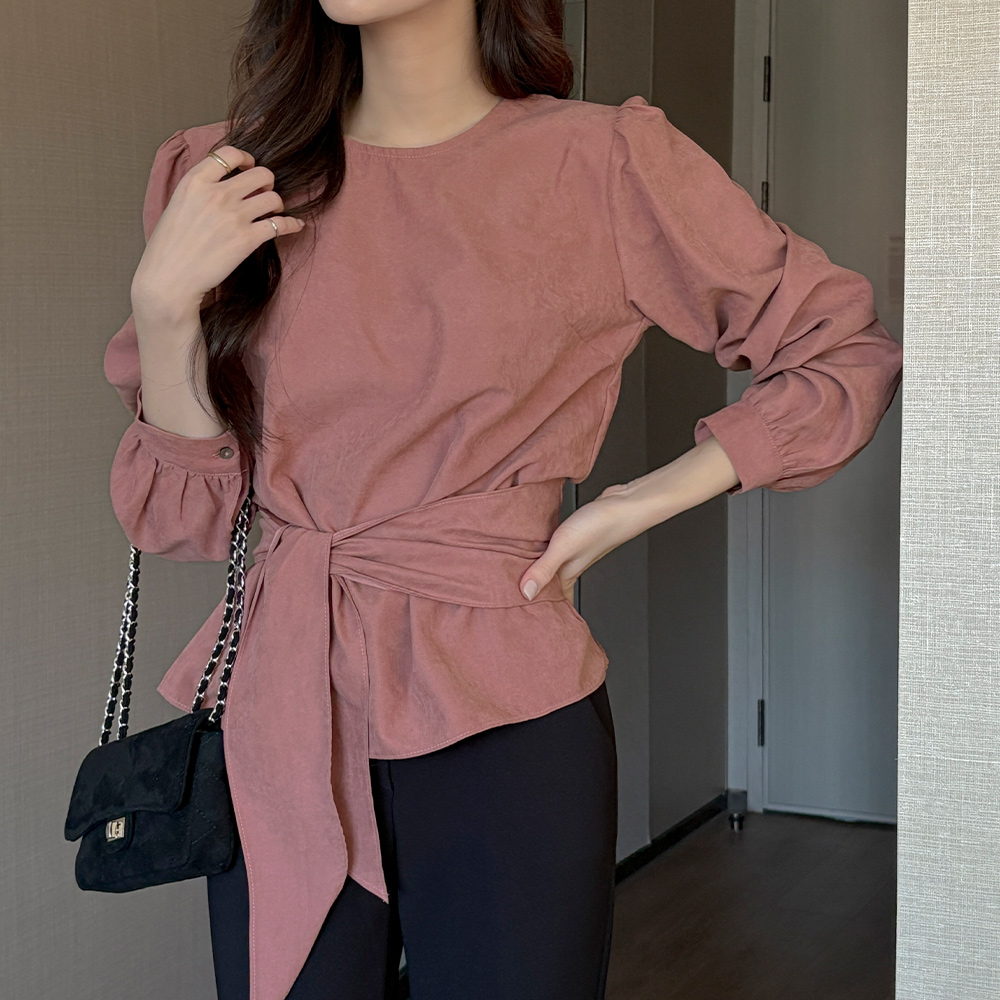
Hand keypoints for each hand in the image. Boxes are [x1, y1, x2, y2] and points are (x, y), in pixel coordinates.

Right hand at [131, 145, 305, 323]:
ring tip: (272, 213)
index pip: (230, 154)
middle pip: (261, 173)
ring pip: (273, 197)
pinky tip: (295, 226)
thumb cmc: (169, 246)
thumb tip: (224, 183)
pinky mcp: (247, 240)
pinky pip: (280, 225)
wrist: (169, 278)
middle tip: (264, 194)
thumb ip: (200, 189)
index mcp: (195, 181)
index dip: (246, 158)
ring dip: (277, 204)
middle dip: (267, 182)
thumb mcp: (178, 204)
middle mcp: (216, 194)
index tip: (250, 167)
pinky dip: (292, 225)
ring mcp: (233, 216)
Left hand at [518, 483, 638, 603]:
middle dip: (535, 594)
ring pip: (552, 569)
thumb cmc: (601, 526)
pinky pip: (555, 551)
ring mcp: (572, 552)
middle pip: (550, 586)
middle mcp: (570, 566)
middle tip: (514, 599)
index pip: (553, 601)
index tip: (522, 618)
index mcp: (568, 575)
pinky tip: (536, 547)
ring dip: (538, 573)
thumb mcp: (564, 547)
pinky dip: (545, 553)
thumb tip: (526, 594)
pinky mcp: (573, 536)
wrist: (625, 504)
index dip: (540, 611)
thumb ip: (544, 569)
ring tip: (517, 575)